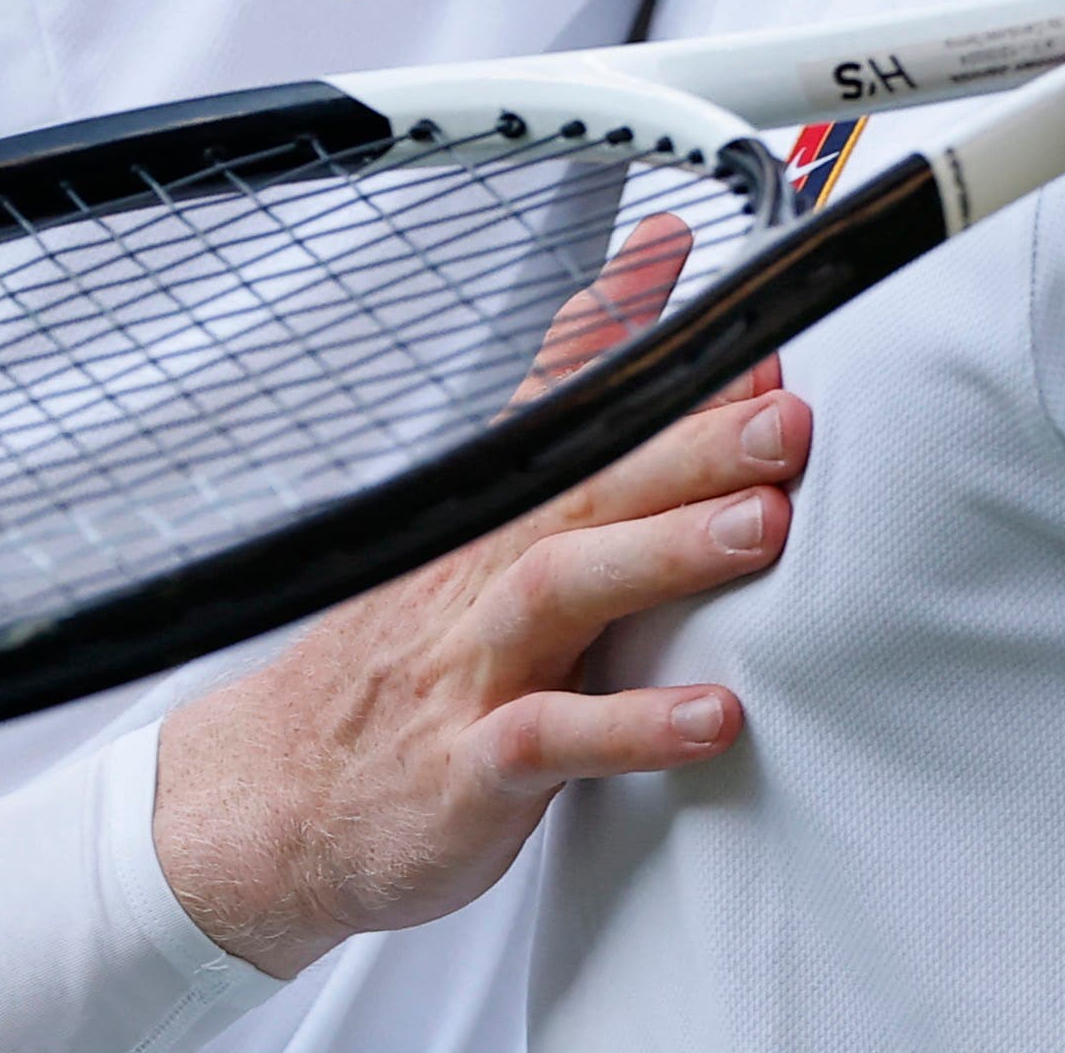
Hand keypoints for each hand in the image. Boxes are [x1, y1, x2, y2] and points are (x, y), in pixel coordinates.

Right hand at [151, 365, 809, 976]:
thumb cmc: (402, 662)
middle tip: (787, 419)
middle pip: (586, 482)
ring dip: (664, 551)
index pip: (567, 405)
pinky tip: (713, 717)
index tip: (737, 307)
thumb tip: (651, 265)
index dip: (646, 347)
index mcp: (494, 516)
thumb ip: (571, 412)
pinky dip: (628, 728)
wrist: (277, 798)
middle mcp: (481, 572)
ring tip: (763, 528)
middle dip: (693, 442)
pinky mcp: (465, 768)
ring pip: (561, 586)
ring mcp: (469, 667)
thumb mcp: (479, 534)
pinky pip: (546, 739)